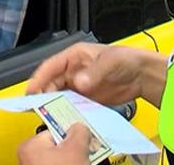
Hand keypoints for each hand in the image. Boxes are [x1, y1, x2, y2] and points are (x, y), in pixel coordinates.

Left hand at [18, 123, 89, 164]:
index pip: (54, 128)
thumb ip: (78, 131)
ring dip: (74, 156)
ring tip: (85, 159)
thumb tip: (80, 127)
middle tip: (87, 147)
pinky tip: (78, 164)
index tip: (81, 130)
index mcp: (29, 145)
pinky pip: (60, 163)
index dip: (71, 130)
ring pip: (61, 156)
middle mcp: (28, 156)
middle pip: (58, 143)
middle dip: (74, 145)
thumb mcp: (76, 148)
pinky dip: (69, 163)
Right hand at [26, 43, 167, 107]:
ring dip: (55, 105)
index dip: (38, 78)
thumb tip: (79, 82)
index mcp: (73, 56)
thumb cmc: (126, 59)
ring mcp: (78, 86)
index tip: (31, 90)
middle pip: (51, 84)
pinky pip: (71, 106)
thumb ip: (94, 72)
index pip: (50, 67)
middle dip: (44, 95)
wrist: (142, 76)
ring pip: (59, 96)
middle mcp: (72, 71)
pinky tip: (68, 118)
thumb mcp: (110, 61)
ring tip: (52, 114)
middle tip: (40, 107)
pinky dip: (67, 112)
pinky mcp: (86, 99)